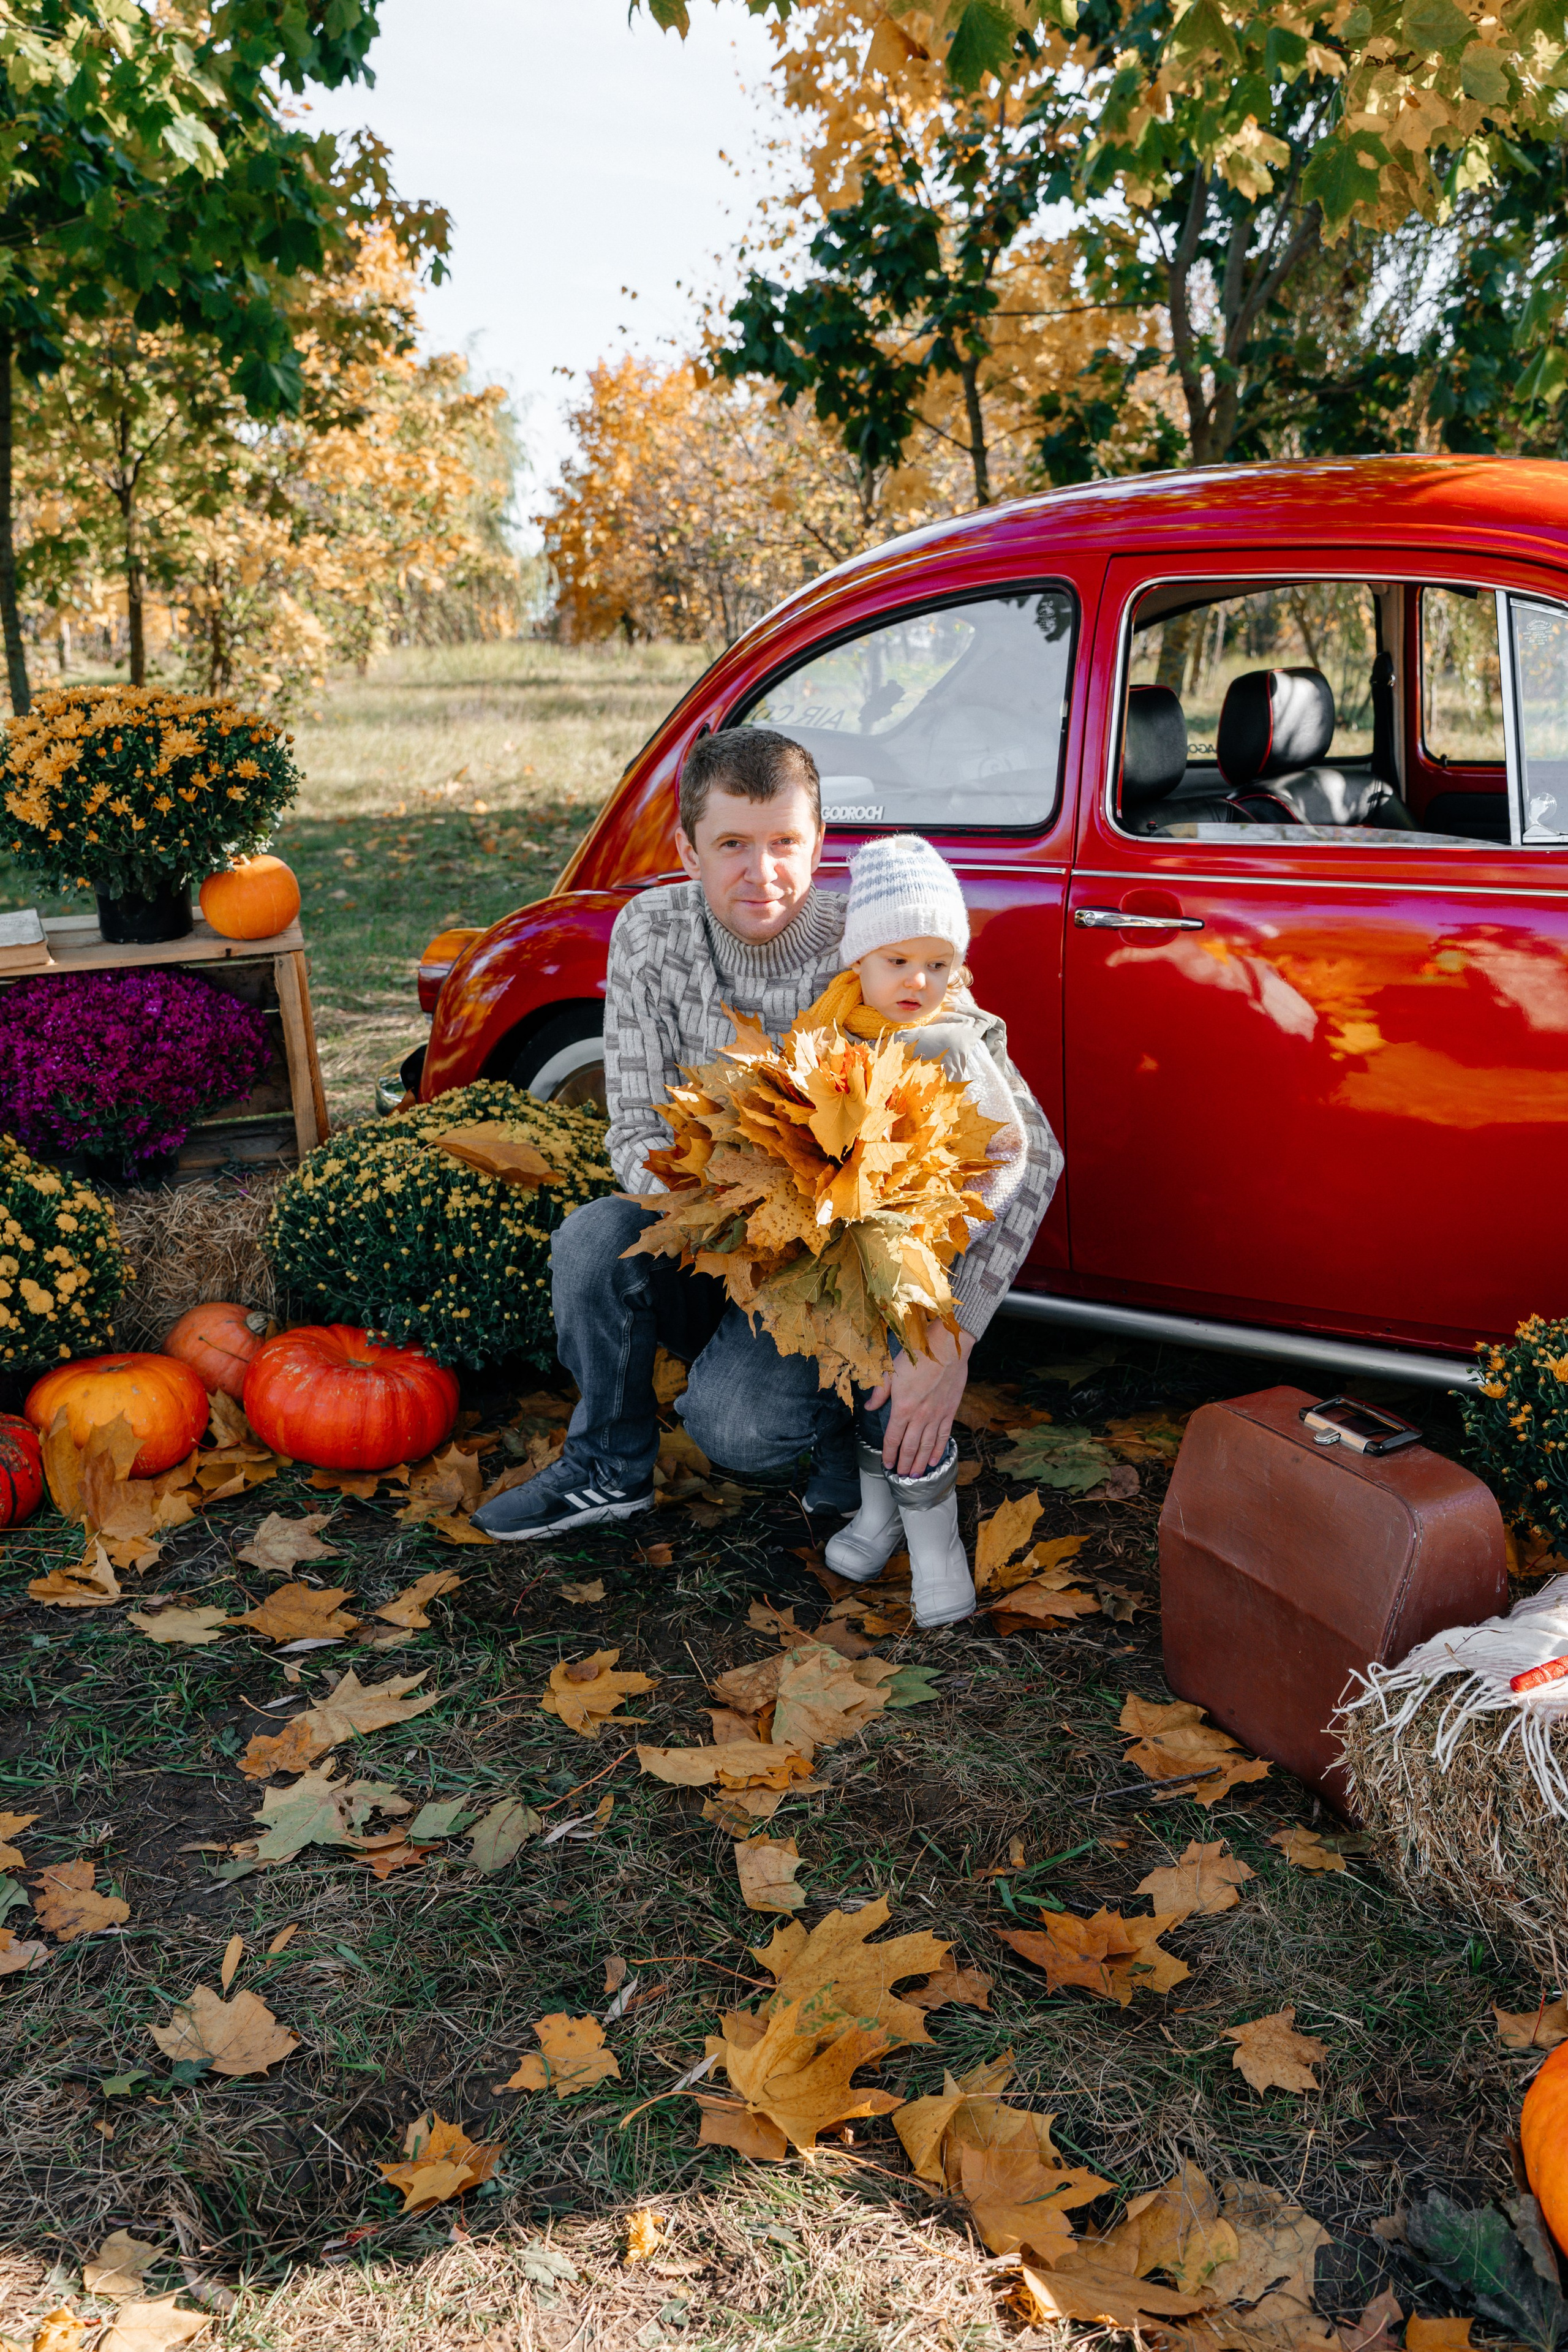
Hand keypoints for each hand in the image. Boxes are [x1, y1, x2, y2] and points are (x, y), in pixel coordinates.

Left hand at [867, 1325, 975, 1477]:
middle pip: (909, 1447)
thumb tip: (869, 1406)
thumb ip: (880, 1392)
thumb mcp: (890, 1371)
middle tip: (900, 1475)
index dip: (889, 1453)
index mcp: (902, 1407)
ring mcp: (936, 1415)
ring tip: (915, 1475)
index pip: (893, 1438)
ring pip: (926, 1446)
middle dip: (903, 1463)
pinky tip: (934, 1461)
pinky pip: (943, 1436)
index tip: (887, 1464)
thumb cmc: (916, 1357)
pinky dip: (938, 1450)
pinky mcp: (949, 1412)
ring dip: (919, 1462)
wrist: (945, 1349)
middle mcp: (919, 1416)